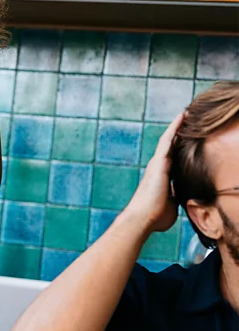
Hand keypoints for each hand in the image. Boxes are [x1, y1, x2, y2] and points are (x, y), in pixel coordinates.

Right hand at [123, 113, 184, 232]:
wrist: (142, 218)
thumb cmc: (156, 217)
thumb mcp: (172, 206)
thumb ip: (178, 199)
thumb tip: (185, 200)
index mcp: (163, 178)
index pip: (175, 160)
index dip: (181, 149)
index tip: (188, 140)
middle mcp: (158, 167)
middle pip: (171, 146)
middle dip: (179, 133)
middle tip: (187, 119)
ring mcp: (158, 163)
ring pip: (169, 139)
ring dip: (177, 126)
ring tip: (186, 112)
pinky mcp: (159, 161)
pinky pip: (168, 140)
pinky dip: (175, 127)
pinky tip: (182, 116)